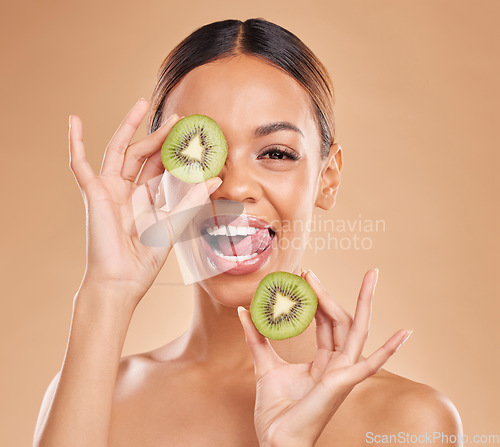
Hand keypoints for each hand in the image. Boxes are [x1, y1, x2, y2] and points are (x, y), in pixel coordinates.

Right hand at [69, 98, 221, 306]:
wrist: (122, 278)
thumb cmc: (146, 257)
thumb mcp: (174, 223)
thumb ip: (192, 200)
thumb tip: (215, 179)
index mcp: (148, 198)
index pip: (162, 166)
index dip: (176, 150)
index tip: (192, 133)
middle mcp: (129, 190)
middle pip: (143, 154)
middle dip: (159, 135)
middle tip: (178, 117)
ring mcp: (110, 189)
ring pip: (120, 150)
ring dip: (128, 127)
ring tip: (141, 104)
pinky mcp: (94, 193)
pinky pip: (80, 164)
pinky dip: (75, 143)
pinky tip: (74, 121)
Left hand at [238, 269, 411, 446]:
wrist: (276, 440)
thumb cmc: (276, 411)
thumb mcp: (264, 366)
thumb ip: (257, 338)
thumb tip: (244, 310)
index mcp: (323, 362)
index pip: (325, 322)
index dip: (315, 298)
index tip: (302, 276)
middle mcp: (337, 365)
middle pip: (341, 321)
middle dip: (329, 294)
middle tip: (310, 271)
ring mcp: (343, 374)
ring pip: (356, 331)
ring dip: (364, 303)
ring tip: (371, 277)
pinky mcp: (342, 383)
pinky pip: (370, 365)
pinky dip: (389, 350)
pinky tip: (405, 333)